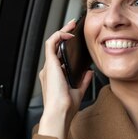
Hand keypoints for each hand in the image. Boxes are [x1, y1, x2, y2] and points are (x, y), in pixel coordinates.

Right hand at [38, 19, 93, 138]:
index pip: (58, 56)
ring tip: (71, 25)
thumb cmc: (66, 108)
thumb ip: (83, 81)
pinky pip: (51, 44)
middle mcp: (49, 70)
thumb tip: (89, 72)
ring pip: (52, 43)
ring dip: (62, 32)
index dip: (65, 46)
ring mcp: (48, 67)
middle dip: (63, 34)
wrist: (60, 113)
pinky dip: (59, 36)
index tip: (74, 39)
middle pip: (55, 47)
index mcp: (54, 77)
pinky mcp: (50, 64)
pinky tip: (69, 33)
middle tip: (73, 26)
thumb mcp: (78, 92)